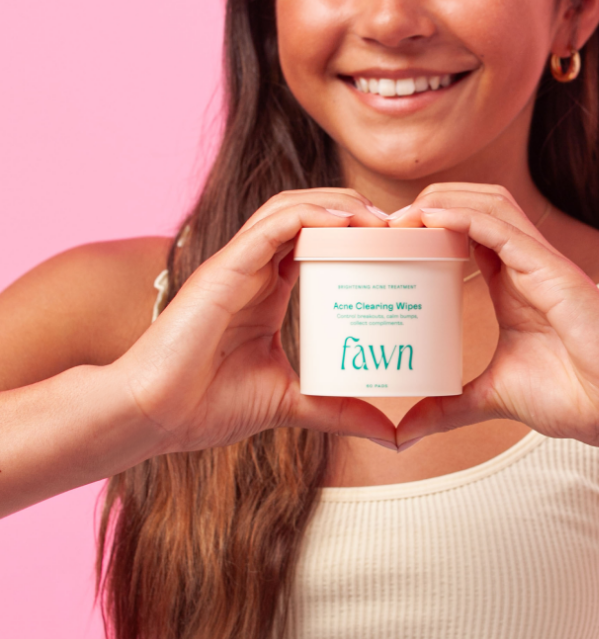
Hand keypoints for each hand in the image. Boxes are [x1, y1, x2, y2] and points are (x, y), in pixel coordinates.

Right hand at [115, 189, 397, 452]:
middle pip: (310, 215)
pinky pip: (272, 224)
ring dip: (341, 203)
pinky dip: (311, 213)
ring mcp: (238, 263)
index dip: (359, 236)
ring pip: (293, 208)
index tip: (403, 248)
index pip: (318, 242)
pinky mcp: (224, 267)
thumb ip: (338, 409)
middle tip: (404, 228)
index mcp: (268, 290)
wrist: (153, 416)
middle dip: (357, 212)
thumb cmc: (206, 406)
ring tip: (383, 218)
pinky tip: (348, 219)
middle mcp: (255, 268)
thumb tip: (391, 435)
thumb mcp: (291, 403)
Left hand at [390, 185, 598, 451]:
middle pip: (476, 205)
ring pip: (489, 203)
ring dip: (443, 198)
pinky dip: (464, 216)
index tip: (387, 239)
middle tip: (385, 222)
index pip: (467, 231)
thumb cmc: (573, 398)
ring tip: (400, 214)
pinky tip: (430, 217)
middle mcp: (526, 264)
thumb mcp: (492, 397)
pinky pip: (501, 228)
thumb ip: (449, 408)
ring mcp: (541, 262)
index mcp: (513, 283)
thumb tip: (403, 433)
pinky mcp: (552, 270)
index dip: (429, 224)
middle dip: (431, 200)